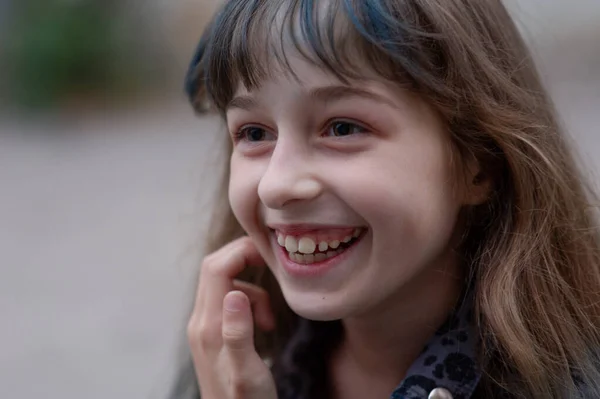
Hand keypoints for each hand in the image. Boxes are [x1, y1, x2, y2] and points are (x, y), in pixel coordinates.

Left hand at [187, 236, 277, 398]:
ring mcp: (204, 326)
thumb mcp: (249, 374)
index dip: (241, 251)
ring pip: (224, 282)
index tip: (268, 255)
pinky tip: (263, 326)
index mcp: (209, 327)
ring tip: (269, 320)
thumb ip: (239, 334)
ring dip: (252, 288)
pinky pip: (228, 300)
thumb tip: (234, 294)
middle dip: (246, 261)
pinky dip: (249, 302)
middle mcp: (200, 322)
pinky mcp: (212, 332)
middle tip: (273, 274)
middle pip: (215, 268)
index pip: (215, 268)